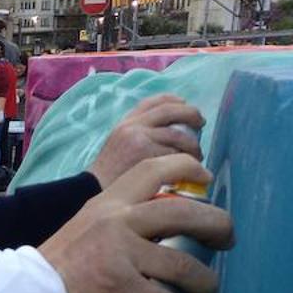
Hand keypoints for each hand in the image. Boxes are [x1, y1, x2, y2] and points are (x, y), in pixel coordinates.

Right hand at [39, 154, 232, 292]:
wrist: (30, 292)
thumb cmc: (60, 263)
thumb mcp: (87, 224)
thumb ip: (117, 221)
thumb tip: (159, 229)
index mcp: (109, 203)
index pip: (153, 170)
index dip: (188, 168)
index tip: (207, 181)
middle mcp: (117, 222)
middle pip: (184, 214)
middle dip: (218, 226)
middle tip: (225, 240)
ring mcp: (121, 254)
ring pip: (183, 265)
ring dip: (205, 282)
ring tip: (208, 292)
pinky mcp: (121, 287)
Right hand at [86, 94, 204, 188]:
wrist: (92, 192)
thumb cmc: (109, 176)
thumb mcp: (118, 146)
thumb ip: (138, 135)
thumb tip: (171, 132)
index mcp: (125, 123)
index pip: (153, 101)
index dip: (174, 100)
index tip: (186, 105)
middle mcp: (131, 126)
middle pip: (171, 110)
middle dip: (192, 114)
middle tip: (201, 125)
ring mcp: (139, 139)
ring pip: (178, 135)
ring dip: (194, 145)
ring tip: (197, 156)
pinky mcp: (146, 156)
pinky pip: (175, 154)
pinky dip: (186, 161)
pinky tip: (188, 169)